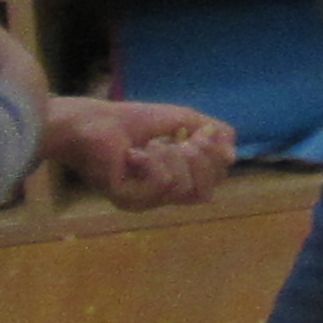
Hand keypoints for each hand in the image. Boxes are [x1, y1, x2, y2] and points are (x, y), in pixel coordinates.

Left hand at [44, 96, 233, 209]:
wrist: (90, 122)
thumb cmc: (132, 122)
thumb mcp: (184, 121)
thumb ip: (213, 135)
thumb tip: (232, 157)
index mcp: (176, 179)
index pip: (215, 182)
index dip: (217, 157)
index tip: (203, 132)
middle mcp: (162, 196)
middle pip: (206, 191)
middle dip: (202, 158)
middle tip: (182, 138)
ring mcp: (144, 201)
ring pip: (185, 188)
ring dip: (174, 157)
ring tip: (152, 144)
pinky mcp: (127, 200)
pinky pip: (163, 184)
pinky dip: (154, 162)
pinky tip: (133, 154)